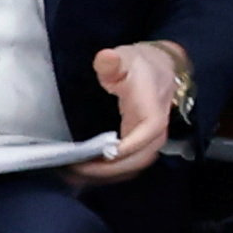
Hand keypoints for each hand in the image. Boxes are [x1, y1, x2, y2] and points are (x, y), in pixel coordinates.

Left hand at [82, 41, 187, 181]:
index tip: (93, 157)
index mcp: (152, 112)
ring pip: (132, 167)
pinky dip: (107, 173)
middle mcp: (155, 132)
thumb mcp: (126, 58)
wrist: (159, 68)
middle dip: (106, 170)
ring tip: (73, 174)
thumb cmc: (138, 64)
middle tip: (73, 169)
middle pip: (137, 160)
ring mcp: (149, 141)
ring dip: (105, 175)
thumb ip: (113, 63)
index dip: (121, 150)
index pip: (142, 138)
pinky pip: (127, 166)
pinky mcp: (140, 146)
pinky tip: (83, 174)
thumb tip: (106, 58)